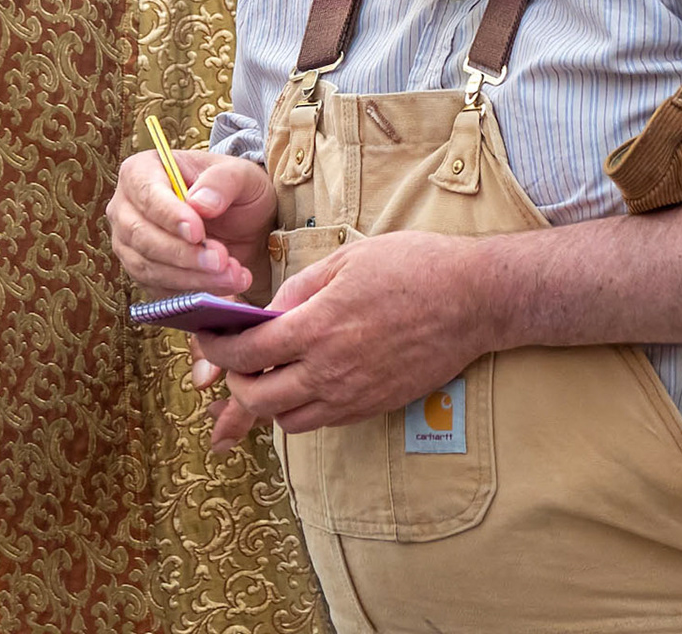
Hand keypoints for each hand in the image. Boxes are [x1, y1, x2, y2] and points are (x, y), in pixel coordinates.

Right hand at [108, 148, 275, 297]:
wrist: (240, 221)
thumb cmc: (233, 189)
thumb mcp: (240, 175)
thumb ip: (222, 182)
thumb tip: (199, 203)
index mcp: (142, 170)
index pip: (146, 193)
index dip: (169, 215)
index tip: (198, 232)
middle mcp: (126, 207)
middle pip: (142, 236)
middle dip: (184, 254)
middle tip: (222, 261)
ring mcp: (129, 243)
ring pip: (149, 268)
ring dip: (192, 278)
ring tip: (233, 276)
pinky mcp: (142, 273)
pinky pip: (158, 289)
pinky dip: (192, 293)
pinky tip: (225, 289)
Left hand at [197, 230, 494, 435]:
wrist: (474, 299)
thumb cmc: (413, 267)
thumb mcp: (346, 260)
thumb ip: (297, 290)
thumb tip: (263, 314)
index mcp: (318, 327)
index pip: (244, 354)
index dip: (215, 349)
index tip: (207, 338)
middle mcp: (331, 370)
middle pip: (257, 398)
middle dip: (234, 381)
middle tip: (233, 361)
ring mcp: (354, 395)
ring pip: (287, 420)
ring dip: (267, 401)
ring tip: (267, 373)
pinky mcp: (374, 407)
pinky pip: (321, 422)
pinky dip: (301, 409)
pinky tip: (304, 382)